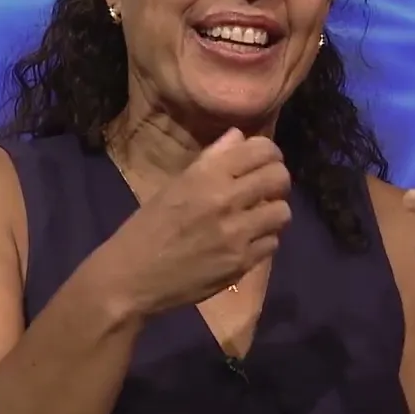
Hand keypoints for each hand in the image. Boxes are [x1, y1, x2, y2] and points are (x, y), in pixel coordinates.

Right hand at [102, 128, 291, 315]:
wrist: (132, 277)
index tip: (265, 160)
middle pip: (279, 178)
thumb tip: (240, 136)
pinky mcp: (241, 262)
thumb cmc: (148, 227)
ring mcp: (236, 233)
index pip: (262, 150)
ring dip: (273, 211)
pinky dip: (264, 240)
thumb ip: (212, 160)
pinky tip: (248, 240)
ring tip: (259, 216)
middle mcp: (225, 199)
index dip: (270, 153)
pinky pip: (273, 242)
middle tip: (267, 188)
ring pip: (282, 211)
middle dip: (277, 180)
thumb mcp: (175, 185)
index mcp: (206, 175)